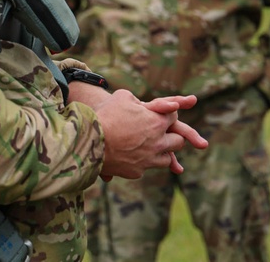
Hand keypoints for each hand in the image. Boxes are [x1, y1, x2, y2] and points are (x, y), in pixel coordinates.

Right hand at [91, 90, 205, 180]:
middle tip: (163, 133)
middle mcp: (158, 143)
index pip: (174, 116)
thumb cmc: (106, 115)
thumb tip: (139, 104)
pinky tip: (132, 157)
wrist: (90, 140)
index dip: (168, 114)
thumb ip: (136, 100)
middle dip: (173, 136)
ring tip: (152, 147)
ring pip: (166, 159)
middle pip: (178, 141)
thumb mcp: (122, 97)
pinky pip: (146, 168)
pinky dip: (141, 163)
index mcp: (157, 122)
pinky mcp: (137, 172)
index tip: (160, 114)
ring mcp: (148, 160)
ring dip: (162, 152)